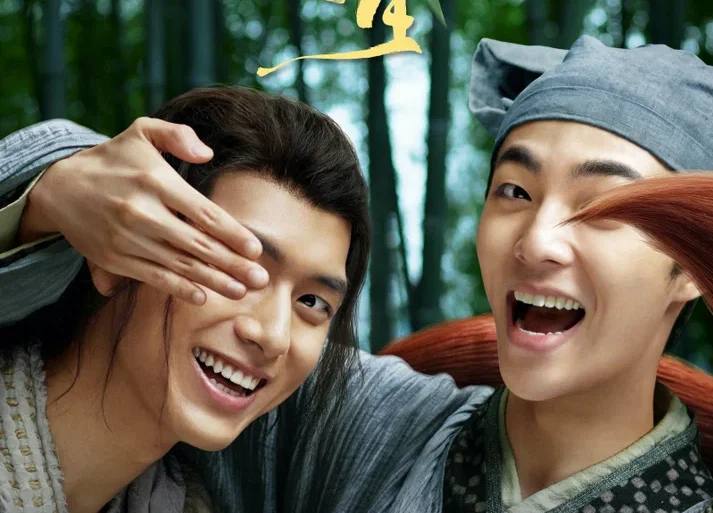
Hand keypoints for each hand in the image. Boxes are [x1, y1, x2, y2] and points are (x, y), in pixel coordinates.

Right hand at [18, 117, 268, 304]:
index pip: (204, 213)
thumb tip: (208, 154)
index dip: (232, 233)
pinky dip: (179, 289)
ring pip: (180, 265)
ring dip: (214, 281)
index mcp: (156, 181)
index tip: (255, 249)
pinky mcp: (116, 258)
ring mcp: (129, 239)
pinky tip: (202, 297)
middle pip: (197, 244)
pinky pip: (153, 277)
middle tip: (261, 279)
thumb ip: (177, 135)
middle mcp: (143, 212)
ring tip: (240, 291)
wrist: (59, 187)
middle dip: (233, 264)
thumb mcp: (142, 132)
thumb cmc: (113, 160)